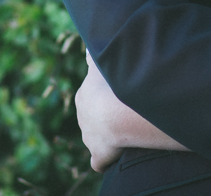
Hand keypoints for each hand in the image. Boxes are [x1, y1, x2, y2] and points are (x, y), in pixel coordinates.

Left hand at [74, 50, 187, 171]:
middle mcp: (83, 118)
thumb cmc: (112, 84)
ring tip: (127, 134)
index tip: (118, 99)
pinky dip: (106, 161)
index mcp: (83, 97)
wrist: (116, 112)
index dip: (104, 100)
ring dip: (109, 139)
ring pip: (96, 139)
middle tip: (126, 115)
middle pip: (93, 120)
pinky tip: (117, 158)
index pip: (91, 99)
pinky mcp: (98, 155)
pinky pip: (99, 162)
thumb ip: (94, 57)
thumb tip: (88, 48)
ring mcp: (89, 138)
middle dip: (105, 120)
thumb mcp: (101, 65)